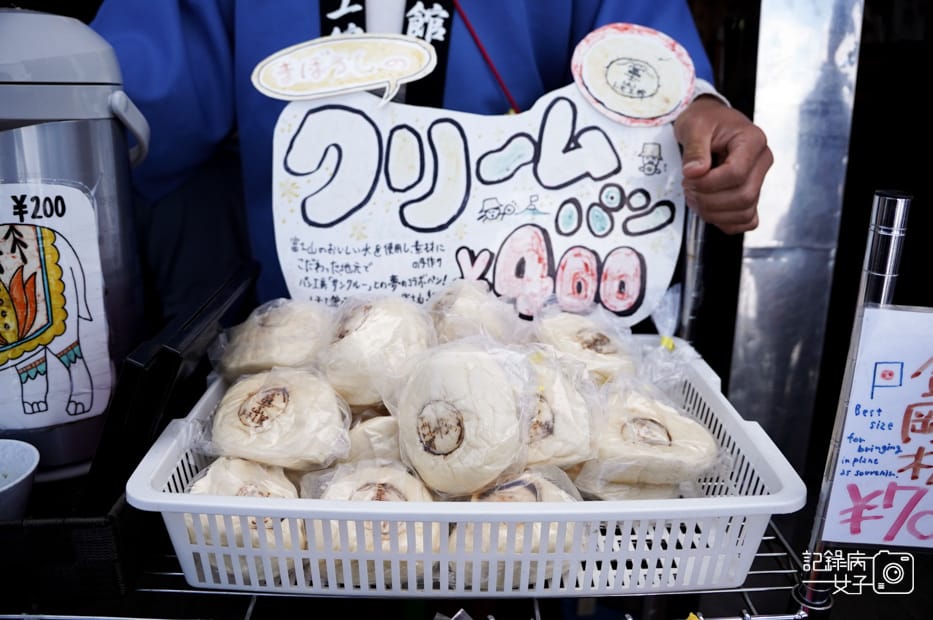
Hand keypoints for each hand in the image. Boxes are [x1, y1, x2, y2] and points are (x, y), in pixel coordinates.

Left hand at [673, 95, 772, 233]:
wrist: (708, 122)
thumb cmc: (704, 120)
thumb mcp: (694, 126)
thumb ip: (695, 149)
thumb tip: (695, 173)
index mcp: (753, 141)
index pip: (736, 174)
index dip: (708, 183)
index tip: (689, 177)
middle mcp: (762, 162)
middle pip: (743, 197)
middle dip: (708, 199)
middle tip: (688, 187)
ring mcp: (759, 180)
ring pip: (744, 212)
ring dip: (713, 212)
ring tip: (694, 196)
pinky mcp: (751, 195)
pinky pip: (746, 220)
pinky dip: (724, 221)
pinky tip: (707, 208)